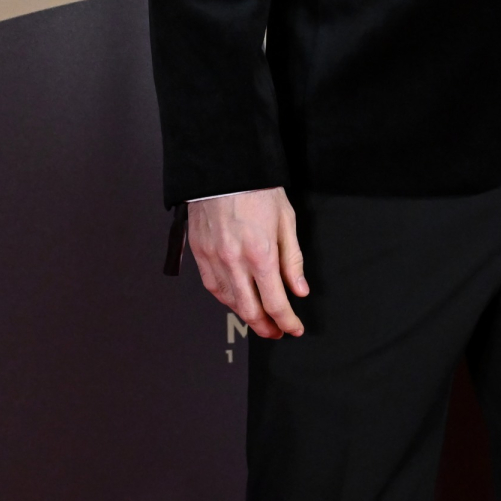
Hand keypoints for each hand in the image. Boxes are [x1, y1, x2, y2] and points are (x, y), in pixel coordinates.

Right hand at [187, 187, 309, 338]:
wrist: (223, 168)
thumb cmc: (257, 189)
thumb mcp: (286, 221)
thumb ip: (292, 259)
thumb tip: (300, 289)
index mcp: (261, 254)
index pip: (276, 302)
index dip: (287, 321)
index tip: (294, 328)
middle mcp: (235, 262)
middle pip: (250, 310)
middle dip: (266, 327)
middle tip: (277, 332)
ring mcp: (214, 260)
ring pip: (229, 302)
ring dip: (246, 316)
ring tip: (259, 319)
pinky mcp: (200, 254)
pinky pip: (213, 287)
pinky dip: (227, 299)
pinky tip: (237, 300)